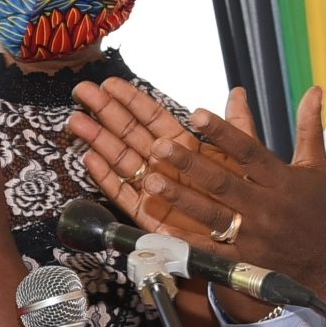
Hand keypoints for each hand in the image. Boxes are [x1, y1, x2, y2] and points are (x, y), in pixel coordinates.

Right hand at [67, 83, 267, 320]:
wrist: (248, 244)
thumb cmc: (246, 199)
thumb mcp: (246, 158)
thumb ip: (238, 127)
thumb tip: (239, 92)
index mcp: (185, 149)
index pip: (153, 117)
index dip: (132, 99)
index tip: (110, 83)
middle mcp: (165, 166)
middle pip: (130, 134)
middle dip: (105, 112)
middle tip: (82, 91)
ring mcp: (154, 190)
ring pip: (121, 160)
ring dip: (98, 140)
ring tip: (77, 121)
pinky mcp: (148, 216)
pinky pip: (124, 195)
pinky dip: (107, 178)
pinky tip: (90, 159)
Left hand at [70, 80, 325, 325]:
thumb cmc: (319, 210)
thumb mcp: (315, 167)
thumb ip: (308, 127)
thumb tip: (315, 89)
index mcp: (280, 179)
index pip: (248, 150)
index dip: (222, 132)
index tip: (195, 114)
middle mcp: (265, 206)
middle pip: (223, 182)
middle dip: (190, 164)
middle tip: (159, 146)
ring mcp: (253, 235)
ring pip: (212, 215)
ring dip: (181, 199)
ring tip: (152, 182)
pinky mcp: (244, 261)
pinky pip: (212, 251)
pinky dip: (187, 241)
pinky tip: (161, 228)